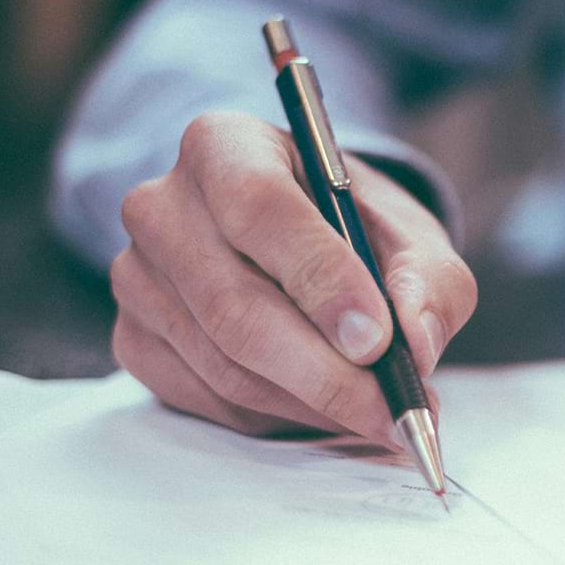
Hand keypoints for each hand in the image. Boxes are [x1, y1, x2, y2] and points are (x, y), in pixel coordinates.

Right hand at [111, 111, 475, 443]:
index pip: (259, 208)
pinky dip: (278, 418)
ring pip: (225, 365)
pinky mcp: (135, 339)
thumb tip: (417, 342)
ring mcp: (137, 277)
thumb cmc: (354, 231)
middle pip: (235, 305)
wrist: (303, 245)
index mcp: (224, 146)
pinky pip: (208, 399)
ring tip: (377, 414)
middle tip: (393, 411)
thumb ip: (429, 282)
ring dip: (311, 404)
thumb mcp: (411, 237)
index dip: (320, 280)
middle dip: (326, 373)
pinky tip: (324, 408)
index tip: (377, 340)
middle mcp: (162, 206)